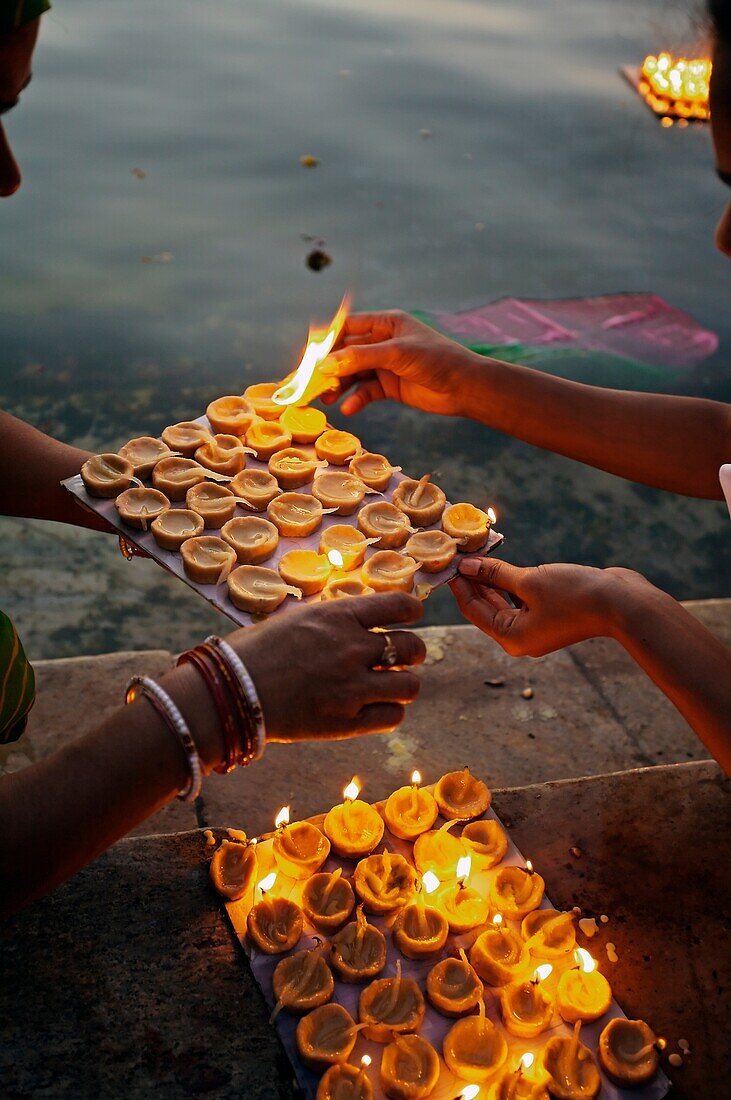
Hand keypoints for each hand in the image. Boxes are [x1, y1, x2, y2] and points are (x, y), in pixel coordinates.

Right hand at [227, 593, 426, 740]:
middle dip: (412, 652)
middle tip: (402, 658)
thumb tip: (356, 621)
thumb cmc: (251, 653)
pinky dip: (388, 712)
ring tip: (389, 686)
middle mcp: (351, 649)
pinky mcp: (346, 723)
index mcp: (338, 617)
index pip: (400, 606)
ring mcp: (352, 688)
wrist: (228, 694)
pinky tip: (374, 708)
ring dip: (403, 685)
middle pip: (412, 646)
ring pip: (410, 686)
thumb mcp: (293, 620)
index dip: (412, 611)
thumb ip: (330, 621)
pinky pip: (392, 717)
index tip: (412, 617)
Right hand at [320, 311, 481, 417]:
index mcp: (386, 323)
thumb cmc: (436, 359)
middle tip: (310, 383)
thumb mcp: (396, 354)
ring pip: (354, 374)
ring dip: (339, 386)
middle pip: (347, 353)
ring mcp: (386, 365)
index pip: (349, 327)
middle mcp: (383, 342)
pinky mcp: (390, 386)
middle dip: (329, 368)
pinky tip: (349, 408)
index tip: (310, 356)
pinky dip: (356, 399)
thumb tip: (325, 365)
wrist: (465, 387)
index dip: (328, 340)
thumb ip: (360, 358)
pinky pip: (366, 391)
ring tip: (327, 399)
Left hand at [449, 557, 649, 657]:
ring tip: (475, 553)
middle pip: (485, 607)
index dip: (459, 583)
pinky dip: (509, 583)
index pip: (473, 609)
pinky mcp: (550, 615)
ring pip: (502, 602)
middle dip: (472, 580)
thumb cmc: (575, 595)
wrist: (622, 603)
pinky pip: (520, 599)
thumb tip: (467, 565)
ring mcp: (536, 628)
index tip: (447, 561)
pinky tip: (500, 563)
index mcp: (511, 637)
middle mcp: (520, 638)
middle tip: (457, 554)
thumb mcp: (529, 580)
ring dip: (490, 579)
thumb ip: (495, 573)